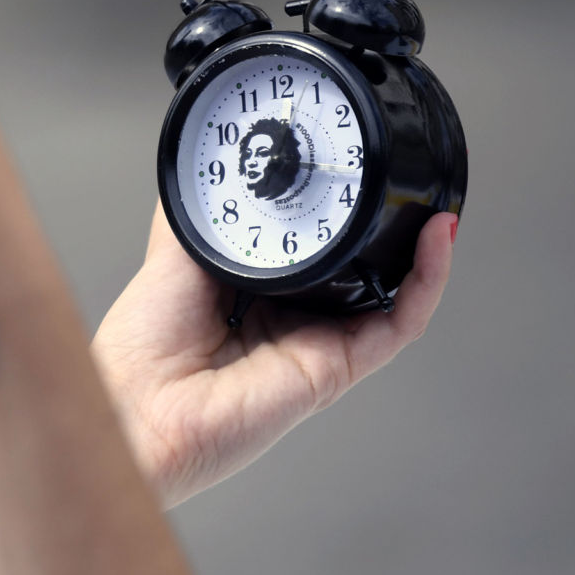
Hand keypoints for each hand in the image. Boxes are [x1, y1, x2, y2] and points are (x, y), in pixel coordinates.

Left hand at [93, 206, 457, 507]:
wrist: (137, 406)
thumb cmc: (140, 351)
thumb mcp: (173, 258)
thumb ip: (198, 216)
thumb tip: (207, 168)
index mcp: (252, 293)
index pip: (310, 249)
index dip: (335, 214)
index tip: (350, 170)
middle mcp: (290, 320)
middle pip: (355, 271)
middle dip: (385, 229)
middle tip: (402, 179)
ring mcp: (317, 344)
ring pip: (389, 294)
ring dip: (419, 250)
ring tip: (431, 198)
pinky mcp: (336, 368)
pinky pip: (398, 324)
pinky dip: (427, 281)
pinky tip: (438, 238)